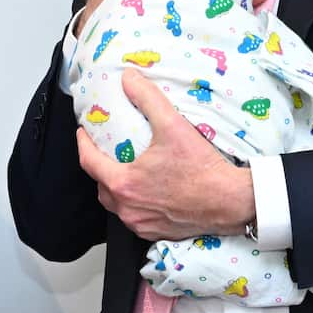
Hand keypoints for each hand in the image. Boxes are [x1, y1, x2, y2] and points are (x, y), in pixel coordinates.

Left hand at [77, 69, 255, 239]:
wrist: (229, 200)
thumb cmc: (202, 169)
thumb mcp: (173, 126)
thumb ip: (148, 99)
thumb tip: (130, 80)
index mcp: (123, 183)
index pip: (88, 161)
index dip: (83, 144)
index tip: (84, 133)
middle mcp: (127, 207)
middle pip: (100, 185)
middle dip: (100, 167)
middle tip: (109, 152)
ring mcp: (140, 222)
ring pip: (117, 204)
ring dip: (117, 188)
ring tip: (129, 172)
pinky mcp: (155, 232)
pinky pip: (135, 218)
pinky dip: (136, 205)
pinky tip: (149, 194)